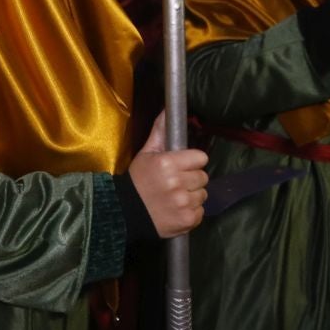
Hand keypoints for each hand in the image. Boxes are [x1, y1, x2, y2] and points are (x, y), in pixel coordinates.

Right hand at [128, 114, 208, 238]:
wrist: (125, 212)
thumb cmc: (138, 180)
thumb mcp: (146, 154)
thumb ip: (160, 132)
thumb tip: (167, 109)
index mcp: (168, 163)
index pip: (201, 158)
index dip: (192, 162)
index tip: (182, 166)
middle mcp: (177, 182)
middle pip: (203, 176)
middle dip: (192, 179)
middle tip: (176, 183)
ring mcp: (183, 203)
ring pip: (203, 194)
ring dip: (192, 195)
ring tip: (175, 197)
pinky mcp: (187, 220)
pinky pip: (200, 211)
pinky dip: (191, 211)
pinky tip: (177, 210)